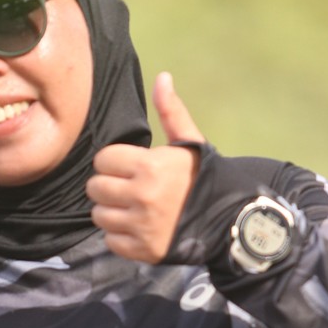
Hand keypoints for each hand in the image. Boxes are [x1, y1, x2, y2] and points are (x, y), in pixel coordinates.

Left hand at [86, 72, 204, 262]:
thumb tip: (162, 76)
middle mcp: (143, 195)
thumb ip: (171, 112)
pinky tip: (138, 227)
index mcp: (151, 165)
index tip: (130, 167)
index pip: (103, 160)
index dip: (115, 162)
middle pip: (95, 188)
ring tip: (132, 208)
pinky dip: (120, 236)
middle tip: (128, 188)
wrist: (232, 220)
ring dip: (111, 211)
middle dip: (109, 186)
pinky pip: (111, 241)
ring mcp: (142, 225)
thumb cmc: (206, 177)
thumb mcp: (190, 143)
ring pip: (99, 215)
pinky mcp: (144, 250)